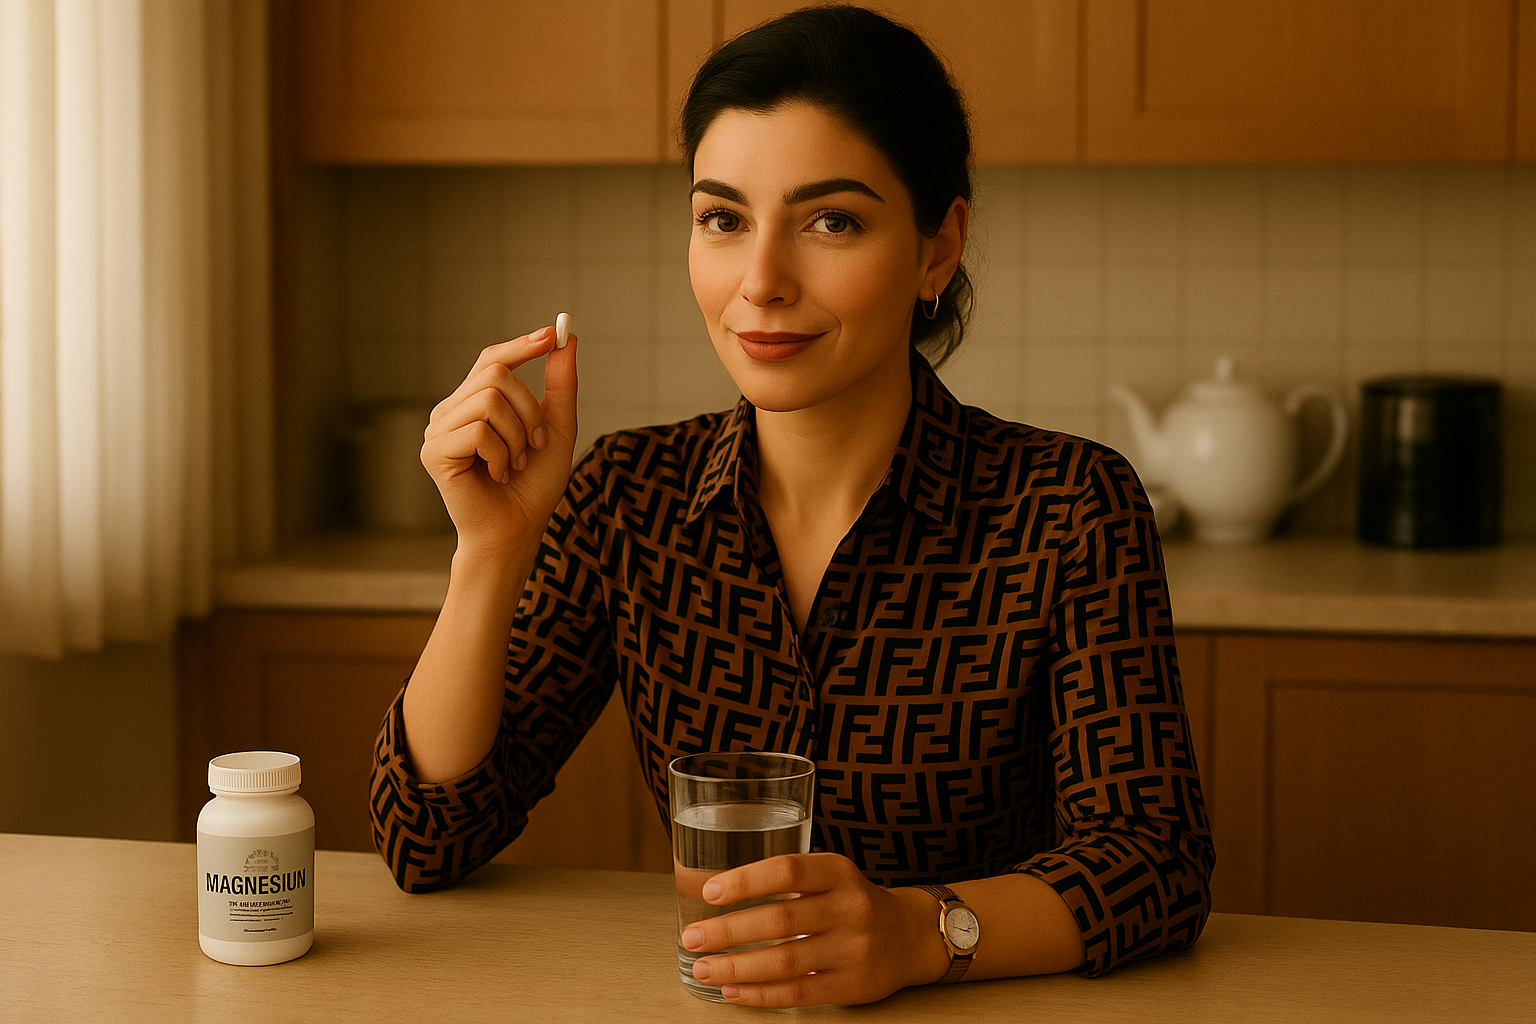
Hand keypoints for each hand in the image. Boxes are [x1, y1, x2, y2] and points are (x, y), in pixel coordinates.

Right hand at [420, 326, 577, 559]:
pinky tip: (497, 475)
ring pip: (488, 400)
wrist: (517, 531)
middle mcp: (452, 411)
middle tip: (536, 445)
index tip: (552, 335)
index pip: (492, 359)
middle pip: (495, 373)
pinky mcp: (434, 451)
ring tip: (515, 465)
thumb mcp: (556, 429)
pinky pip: (478, 430)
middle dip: (529, 409)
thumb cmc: (533, 487)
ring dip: (517, 436)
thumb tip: (567, 339)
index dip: (520, 345)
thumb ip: (560, 386)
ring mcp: (438, 430)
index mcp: (475, 403)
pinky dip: (501, 455)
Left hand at [680, 852, 948, 1006]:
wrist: (909, 936)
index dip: (746, 880)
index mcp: (839, 871)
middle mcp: (849, 907)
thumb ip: (786, 879)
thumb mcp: (830, 875)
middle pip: (780, 920)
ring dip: (737, 966)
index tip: (709, 892)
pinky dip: (760, 993)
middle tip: (692, 937)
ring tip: (703, 967)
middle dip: (728, 930)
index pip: (788, 871)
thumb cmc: (852, 901)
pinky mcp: (852, 985)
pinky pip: (798, 992)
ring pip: (785, 961)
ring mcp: (853, 949)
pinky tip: (732, 989)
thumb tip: (713, 889)